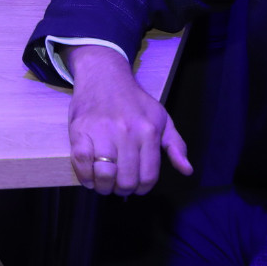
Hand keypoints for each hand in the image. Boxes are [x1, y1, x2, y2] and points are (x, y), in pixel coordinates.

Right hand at [65, 44, 190, 194]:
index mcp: (148, 132)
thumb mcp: (162, 118)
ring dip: (104, 186)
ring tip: (104, 183)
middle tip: (119, 186)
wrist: (104, 76)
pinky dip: (84, 176)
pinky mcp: (80, 130)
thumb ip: (175, 145)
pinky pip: (81, 162)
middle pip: (126, 180)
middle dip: (123, 190)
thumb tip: (187, 170)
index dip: (142, 188)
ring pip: (104, 175)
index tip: (136, 187)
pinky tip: (89, 178)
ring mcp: (102, 132)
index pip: (148, 176)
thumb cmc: (134, 101)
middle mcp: (127, 132)